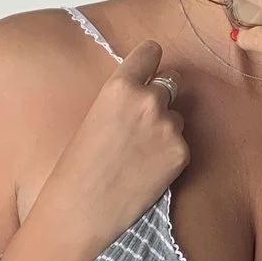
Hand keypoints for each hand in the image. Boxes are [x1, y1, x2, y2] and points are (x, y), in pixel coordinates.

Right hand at [28, 39, 187, 259]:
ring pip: (178, 116)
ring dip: (166, 128)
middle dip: (162, 97)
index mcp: (121, 85)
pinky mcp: (182, 153)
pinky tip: (148, 171)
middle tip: (141, 123)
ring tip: (139, 155)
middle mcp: (149, 100)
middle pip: (172, 82)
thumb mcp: (95, 116)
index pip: (151, 52)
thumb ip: (123, 97)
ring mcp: (170, 127)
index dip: (151, 62)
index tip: (151, 69)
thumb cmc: (79, 166)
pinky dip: (170, 154)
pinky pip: (182, 144)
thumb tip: (145, 89)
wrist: (83, 209)